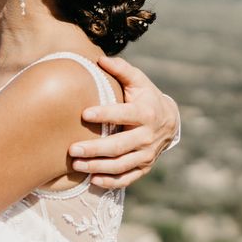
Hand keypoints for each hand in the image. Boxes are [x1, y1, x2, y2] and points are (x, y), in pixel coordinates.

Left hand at [69, 54, 181, 189]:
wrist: (170, 121)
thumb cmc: (146, 97)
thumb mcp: (138, 80)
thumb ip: (121, 69)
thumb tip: (99, 60)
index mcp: (145, 113)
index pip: (123, 114)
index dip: (104, 115)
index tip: (83, 114)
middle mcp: (146, 136)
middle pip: (118, 146)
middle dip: (94, 149)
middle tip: (71, 150)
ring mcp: (146, 154)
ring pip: (120, 165)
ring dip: (97, 167)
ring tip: (76, 165)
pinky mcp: (144, 167)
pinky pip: (127, 178)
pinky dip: (110, 182)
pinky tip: (92, 180)